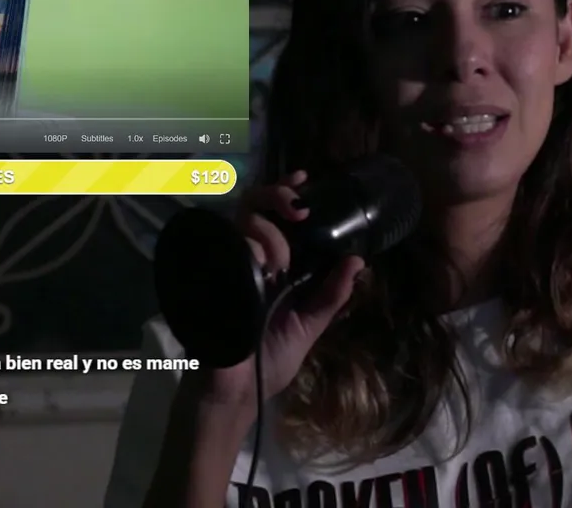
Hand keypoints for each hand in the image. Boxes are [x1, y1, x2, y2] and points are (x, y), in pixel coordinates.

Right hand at [197, 171, 364, 409]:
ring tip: (280, 264)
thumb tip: (358, 262)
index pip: (276, 215)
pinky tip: (261, 270)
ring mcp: (229, 265)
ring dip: (269, 235)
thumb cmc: (270, 361)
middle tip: (298, 211)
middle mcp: (250, 258)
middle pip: (253, 205)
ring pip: (241, 222)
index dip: (287, 190)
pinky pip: (227, 248)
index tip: (304, 177)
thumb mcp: (309, 326)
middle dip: (277, 197)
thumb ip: (331, 295)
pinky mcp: (213, 276)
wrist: (237, 393)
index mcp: (274, 265)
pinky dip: (248, 252)